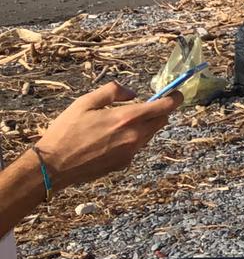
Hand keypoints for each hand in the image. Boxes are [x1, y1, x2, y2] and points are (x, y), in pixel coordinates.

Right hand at [34, 83, 182, 190]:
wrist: (53, 166)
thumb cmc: (66, 131)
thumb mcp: (85, 102)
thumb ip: (112, 92)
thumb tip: (133, 93)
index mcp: (126, 119)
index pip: (164, 107)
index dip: (174, 98)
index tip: (176, 93)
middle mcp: (134, 137)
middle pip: (161, 121)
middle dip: (159, 111)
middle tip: (145, 105)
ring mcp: (131, 153)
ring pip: (149, 134)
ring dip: (144, 126)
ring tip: (119, 123)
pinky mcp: (124, 164)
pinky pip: (136, 147)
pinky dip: (131, 139)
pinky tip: (110, 139)